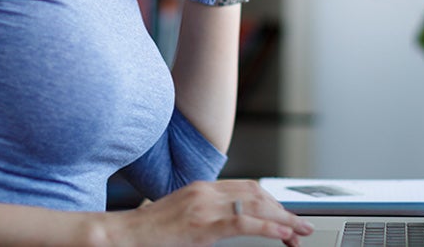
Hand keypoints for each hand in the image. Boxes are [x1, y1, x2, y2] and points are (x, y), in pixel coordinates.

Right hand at [101, 180, 313, 246]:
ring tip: (299, 233)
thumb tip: (230, 222)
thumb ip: (206, 213)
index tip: (286, 216)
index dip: (272, 202)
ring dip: (283, 219)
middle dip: (283, 211)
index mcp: (202, 188)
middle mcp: (206, 191)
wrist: (122, 234)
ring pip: (257, 206)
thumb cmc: (148, 231)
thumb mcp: (182, 214)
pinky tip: (282, 235)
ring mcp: (205, 206)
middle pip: (257, 194)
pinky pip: (244, 222)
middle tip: (301, 227)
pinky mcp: (203, 224)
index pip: (248, 188)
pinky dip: (269, 227)